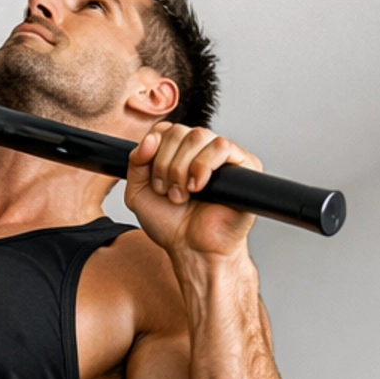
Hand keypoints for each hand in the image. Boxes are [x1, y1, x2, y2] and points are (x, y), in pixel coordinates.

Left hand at [125, 124, 261, 259]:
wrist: (192, 249)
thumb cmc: (172, 226)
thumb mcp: (138, 193)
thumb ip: (135, 163)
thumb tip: (148, 140)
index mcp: (178, 154)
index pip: (165, 129)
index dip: (154, 147)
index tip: (149, 172)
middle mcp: (200, 152)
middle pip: (179, 131)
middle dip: (165, 164)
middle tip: (168, 191)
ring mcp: (222, 157)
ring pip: (199, 136)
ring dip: (182, 168)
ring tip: (183, 194)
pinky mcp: (244, 165)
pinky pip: (222, 147)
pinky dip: (203, 166)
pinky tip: (199, 187)